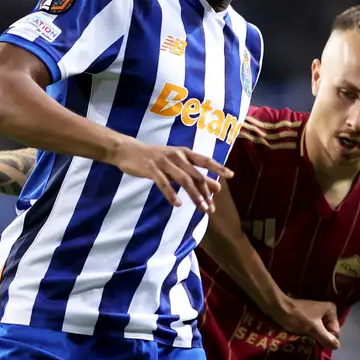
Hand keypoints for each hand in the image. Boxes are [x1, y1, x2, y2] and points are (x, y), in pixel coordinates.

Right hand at [112, 138, 229, 212]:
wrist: (128, 150)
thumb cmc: (155, 158)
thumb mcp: (176, 163)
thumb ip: (193, 173)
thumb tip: (216, 186)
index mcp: (184, 153)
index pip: (205, 160)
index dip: (218, 167)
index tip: (231, 175)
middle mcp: (177, 156)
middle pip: (196, 175)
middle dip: (206, 193)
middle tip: (211, 208)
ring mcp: (164, 162)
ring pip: (183, 180)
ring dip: (194, 196)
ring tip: (201, 209)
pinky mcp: (152, 169)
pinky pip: (164, 184)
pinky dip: (171, 194)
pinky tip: (177, 204)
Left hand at [274, 296, 340, 350]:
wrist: (277, 308)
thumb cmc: (296, 317)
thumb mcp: (313, 329)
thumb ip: (326, 338)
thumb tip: (337, 346)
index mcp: (331, 310)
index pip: (335, 332)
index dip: (327, 338)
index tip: (316, 339)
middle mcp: (327, 312)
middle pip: (329, 332)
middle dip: (321, 338)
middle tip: (310, 340)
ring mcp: (317, 315)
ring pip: (320, 333)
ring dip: (314, 338)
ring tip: (306, 339)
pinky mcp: (309, 319)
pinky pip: (313, 330)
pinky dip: (310, 335)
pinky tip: (303, 337)